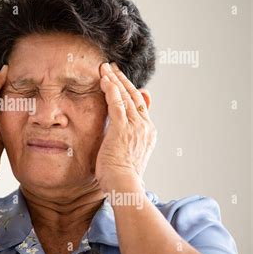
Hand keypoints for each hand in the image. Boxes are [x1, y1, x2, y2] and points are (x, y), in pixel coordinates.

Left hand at [95, 62, 156, 192]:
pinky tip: (104, 79)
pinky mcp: (123, 128)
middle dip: (122, 79)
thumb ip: (127, 138)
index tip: (120, 80)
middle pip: (134, 96)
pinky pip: (117, 102)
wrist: (124, 186)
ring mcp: (135, 126)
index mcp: (148, 132)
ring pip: (125, 96)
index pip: (140, 104)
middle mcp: (145, 126)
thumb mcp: (128, 154)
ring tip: (104, 67)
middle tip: (112, 67)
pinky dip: (111, 89)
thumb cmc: (122, 176)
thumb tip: (121, 133)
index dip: (129, 90)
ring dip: (115, 79)